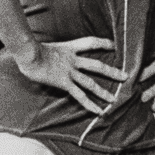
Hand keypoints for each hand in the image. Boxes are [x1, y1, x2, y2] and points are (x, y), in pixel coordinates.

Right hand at [13, 36, 127, 115]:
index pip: (91, 42)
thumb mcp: (45, 46)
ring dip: (103, 91)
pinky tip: (98, 111)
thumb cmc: (30, 50)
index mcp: (69, 48)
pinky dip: (89, 104)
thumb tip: (48, 54)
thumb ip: (52, 51)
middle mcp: (72, 60)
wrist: (28, 53)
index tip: (114, 44)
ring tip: (114, 99)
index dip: (103, 42)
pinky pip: (79, 95)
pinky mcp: (63, 83)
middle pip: (97, 65)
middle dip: (112, 71)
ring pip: (91, 83)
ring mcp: (69, 72)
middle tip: (126, 76)